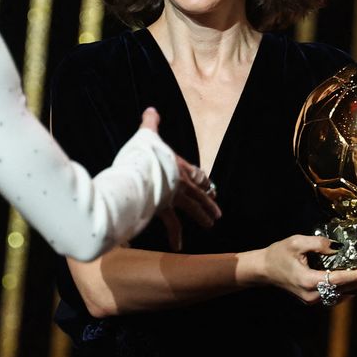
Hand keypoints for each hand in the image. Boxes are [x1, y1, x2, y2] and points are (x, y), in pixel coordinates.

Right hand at [139, 108, 220, 250]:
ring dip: (202, 216)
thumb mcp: (147, 134)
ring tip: (210, 225)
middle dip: (208, 202)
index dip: (203, 181)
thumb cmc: (142, 152)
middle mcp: (180, 181)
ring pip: (193, 207)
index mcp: (178, 165)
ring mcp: (174, 196)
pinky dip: (176, 235)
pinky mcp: (165, 208)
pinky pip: (172, 224)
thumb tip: (151, 109)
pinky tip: (179, 247)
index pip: (196, 174)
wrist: (138, 169)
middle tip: (218, 213)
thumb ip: (150, 123)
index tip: (209, 187)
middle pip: (199, 193)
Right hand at [240, 235, 356, 304]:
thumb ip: (318, 243)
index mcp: (308, 281)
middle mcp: (313, 295)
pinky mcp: (313, 300)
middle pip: (345, 289)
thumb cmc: (278, 254)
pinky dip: (347, 288)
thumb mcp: (296, 242)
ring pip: (341, 294)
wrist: (264, 269)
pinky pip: (335, 295)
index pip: (339, 279)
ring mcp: (313, 300)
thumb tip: (338, 247)